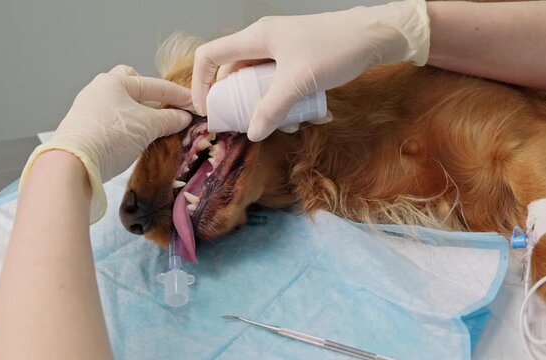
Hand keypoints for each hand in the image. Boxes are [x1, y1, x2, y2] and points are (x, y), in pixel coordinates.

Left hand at [20, 65, 192, 221]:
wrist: (73, 163)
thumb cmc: (112, 136)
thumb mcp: (148, 126)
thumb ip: (169, 119)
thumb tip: (184, 117)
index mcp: (115, 81)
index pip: (155, 85)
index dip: (178, 96)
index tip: (194, 105)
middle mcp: (98, 90)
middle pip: (131, 85)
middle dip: (150, 96)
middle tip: (163, 110)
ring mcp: (87, 109)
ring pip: (120, 105)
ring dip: (138, 114)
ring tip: (152, 129)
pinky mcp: (82, 128)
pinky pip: (111, 120)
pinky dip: (125, 126)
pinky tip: (132, 140)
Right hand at [192, 0, 429, 140]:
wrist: (376, 35)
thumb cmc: (335, 49)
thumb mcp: (299, 81)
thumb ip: (272, 108)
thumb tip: (252, 134)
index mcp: (256, 38)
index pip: (210, 55)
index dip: (201, 83)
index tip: (207, 110)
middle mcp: (264, 42)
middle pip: (236, 74)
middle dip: (243, 103)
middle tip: (251, 125)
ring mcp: (283, 50)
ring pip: (262, 82)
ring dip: (271, 107)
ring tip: (292, 123)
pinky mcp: (300, 58)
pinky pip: (283, 83)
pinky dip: (291, 101)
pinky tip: (312, 115)